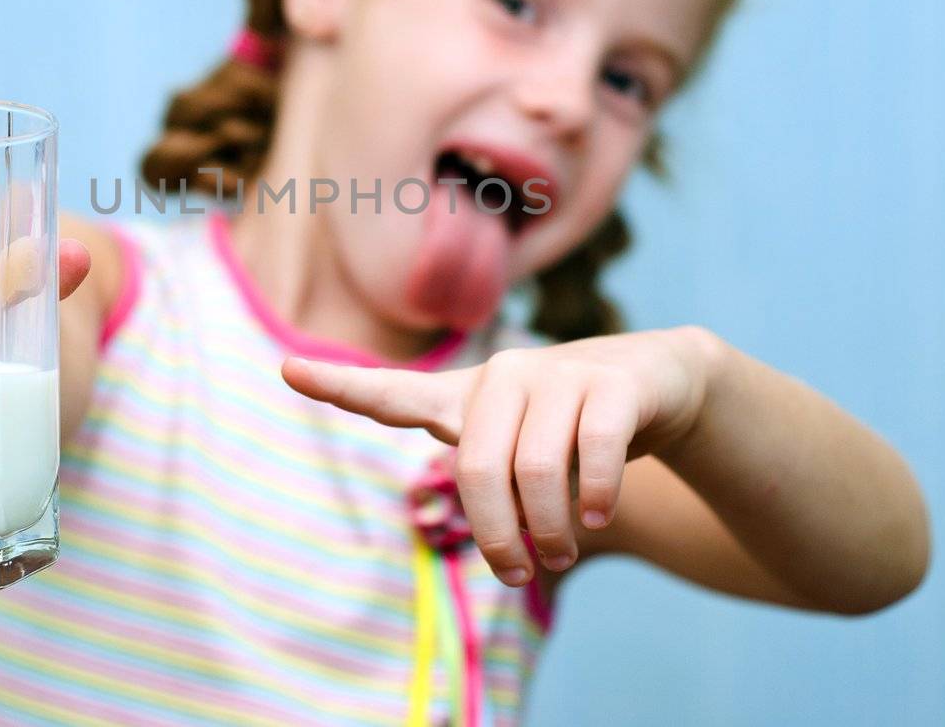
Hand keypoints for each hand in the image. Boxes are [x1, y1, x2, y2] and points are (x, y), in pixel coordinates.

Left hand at [281, 327, 717, 584]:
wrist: (659, 381)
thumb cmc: (570, 426)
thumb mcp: (519, 450)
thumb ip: (492, 487)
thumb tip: (503, 554)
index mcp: (469, 396)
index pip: (394, 393)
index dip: (341, 386)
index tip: (285, 369)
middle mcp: (505, 376)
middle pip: (476, 467)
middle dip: (496, 534)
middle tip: (519, 575)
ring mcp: (559, 373)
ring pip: (537, 466)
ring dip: (550, 527)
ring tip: (560, 552)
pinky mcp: (612, 382)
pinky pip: (596, 447)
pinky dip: (596, 494)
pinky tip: (599, 516)